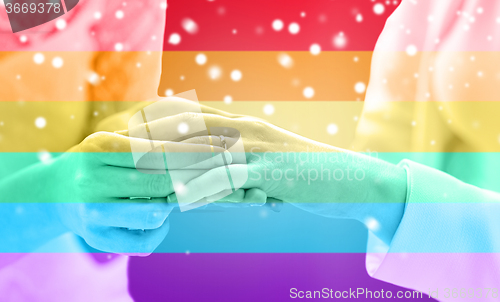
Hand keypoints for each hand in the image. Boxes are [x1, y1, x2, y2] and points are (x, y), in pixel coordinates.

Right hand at [49, 131, 228, 254]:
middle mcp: (92, 180)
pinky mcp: (96, 238)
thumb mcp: (112, 141)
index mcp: (99, 148)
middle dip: (195, 176)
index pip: (158, 151)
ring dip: (174, 204)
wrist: (51, 194)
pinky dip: (160, 231)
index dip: (194, 152)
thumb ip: (148, 138)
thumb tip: (198, 135)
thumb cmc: (94, 163)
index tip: (220, 150)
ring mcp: (92, 212)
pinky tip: (160, 219)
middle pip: (160, 181)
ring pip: (154, 212)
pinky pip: (143, 242)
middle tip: (217, 171)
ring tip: (177, 195)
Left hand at [120, 112, 406, 244]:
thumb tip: (206, 182)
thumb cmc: (302, 174)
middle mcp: (246, 130)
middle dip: (152, 137)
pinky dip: (202, 187)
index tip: (130, 131)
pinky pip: (229, 177)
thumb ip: (233, 169)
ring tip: (134, 169)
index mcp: (243, 126)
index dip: (160, 122)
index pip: (193, 117)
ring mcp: (257, 148)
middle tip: (118, 144)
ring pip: (204, 151)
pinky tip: (180, 197)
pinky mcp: (269, 169)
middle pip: (189, 130)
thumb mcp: (264, 167)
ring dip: (168, 161)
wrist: (346, 180)